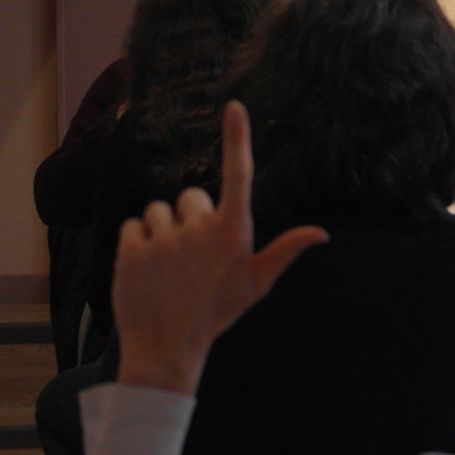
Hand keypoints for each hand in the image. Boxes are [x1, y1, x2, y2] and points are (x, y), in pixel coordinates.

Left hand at [112, 102, 327, 394]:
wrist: (167, 347)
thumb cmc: (217, 312)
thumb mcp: (256, 283)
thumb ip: (286, 250)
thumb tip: (322, 233)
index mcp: (234, 232)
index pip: (238, 173)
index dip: (237, 137)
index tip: (234, 107)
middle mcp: (201, 228)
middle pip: (191, 196)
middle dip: (191, 217)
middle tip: (193, 256)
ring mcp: (165, 238)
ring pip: (159, 211)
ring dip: (162, 231)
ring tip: (168, 267)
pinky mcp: (132, 248)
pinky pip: (133, 226)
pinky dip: (136, 243)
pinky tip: (146, 270)